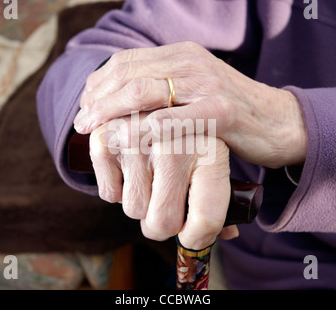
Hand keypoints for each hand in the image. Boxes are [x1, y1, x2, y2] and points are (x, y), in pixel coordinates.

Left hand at [74, 41, 307, 168]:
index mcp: (181, 54)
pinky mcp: (220, 111)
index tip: (85, 107)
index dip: (99, 84)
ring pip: (144, 92)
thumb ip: (164, 91)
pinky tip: (123, 141)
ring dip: (111, 113)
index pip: (127, 62)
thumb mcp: (194, 92)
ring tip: (93, 133)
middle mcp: (191, 62)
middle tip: (81, 124)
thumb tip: (123, 106)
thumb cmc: (231, 114)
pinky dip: (142, 130)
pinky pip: (172, 119)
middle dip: (98, 100)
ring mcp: (206, 85)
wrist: (278, 122)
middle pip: (129, 74)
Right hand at [89, 113, 235, 249]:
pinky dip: (116, 191)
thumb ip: (226, 201)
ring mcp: (138, 139)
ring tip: (150, 182)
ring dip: (140, 205)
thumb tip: (228, 233)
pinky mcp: (107, 138)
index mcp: (212, 152)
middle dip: (162, 225)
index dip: (198, 238)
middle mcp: (175, 143)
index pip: (205, 218)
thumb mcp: (219, 163)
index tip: (191, 237)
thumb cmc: (198, 139)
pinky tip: (129, 171)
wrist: (169, 95)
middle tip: (166, 210)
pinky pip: (109, 194)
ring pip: (133, 210)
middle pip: (162, 222)